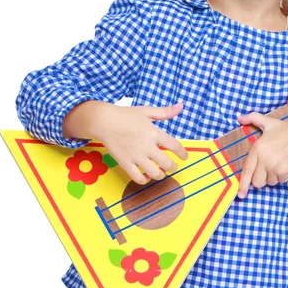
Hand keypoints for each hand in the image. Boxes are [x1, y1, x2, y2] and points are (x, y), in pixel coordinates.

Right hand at [63, 101, 187, 183]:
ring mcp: (136, 156)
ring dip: (161, 175)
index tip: (185, 157)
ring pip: (154, 173)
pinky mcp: (125, 163)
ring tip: (161, 173)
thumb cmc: (125, 115)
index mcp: (154, 133)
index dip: (183, 153)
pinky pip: (138, 178)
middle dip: (173, 167)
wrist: (103, 121)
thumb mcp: (147, 111)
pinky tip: (146, 177)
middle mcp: (147, 146)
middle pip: (167, 163)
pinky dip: (144, 180)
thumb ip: (165, 112)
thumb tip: (181, 106)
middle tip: (173, 167)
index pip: (175, 146)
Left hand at [236, 113, 287, 198]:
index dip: (243, 184)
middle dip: (262, 179)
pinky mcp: (284, 171)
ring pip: (270, 182)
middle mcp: (264, 158)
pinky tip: (287, 165)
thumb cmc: (287, 131)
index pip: (247, 170)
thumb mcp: (268, 122)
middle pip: (257, 181)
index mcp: (257, 148)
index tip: (240, 194)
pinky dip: (284, 176)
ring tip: (280, 163)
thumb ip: (253, 118)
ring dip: (274, 176)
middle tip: (269, 169)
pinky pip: (281, 181)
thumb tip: (239, 118)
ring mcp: (274, 166)